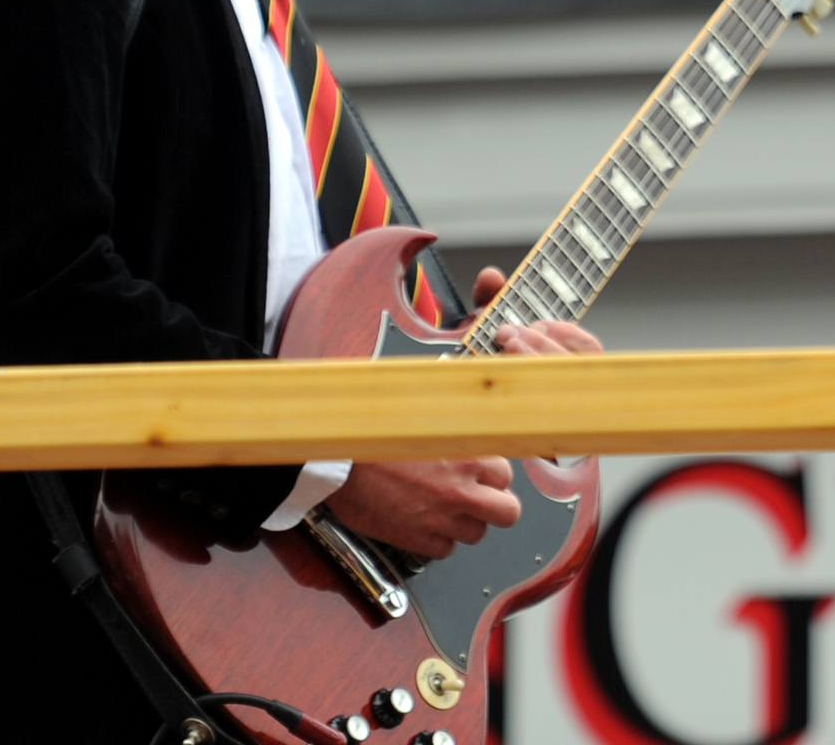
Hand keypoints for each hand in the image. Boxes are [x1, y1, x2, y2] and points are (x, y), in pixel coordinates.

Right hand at [321, 268, 599, 559]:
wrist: (326, 460)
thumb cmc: (370, 416)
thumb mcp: (422, 375)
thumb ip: (462, 352)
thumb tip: (490, 285)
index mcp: (471, 443)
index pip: (509, 471)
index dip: (494, 467)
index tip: (481, 463)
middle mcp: (465, 485)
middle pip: (506, 510)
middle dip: (489, 501)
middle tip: (463, 488)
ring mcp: (444, 517)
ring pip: (478, 532)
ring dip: (464, 521)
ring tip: (438, 502)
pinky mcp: (419, 542)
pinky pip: (445, 548)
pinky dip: (436, 538)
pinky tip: (417, 516)